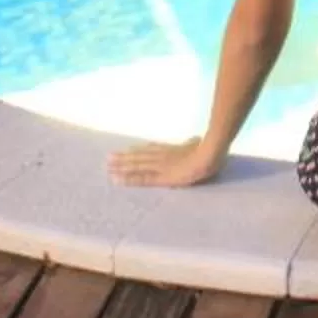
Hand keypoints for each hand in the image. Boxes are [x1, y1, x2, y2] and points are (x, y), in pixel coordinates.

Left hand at [109, 137, 224, 188]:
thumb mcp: (198, 143)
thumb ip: (193, 142)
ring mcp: (159, 166)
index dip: (137, 150)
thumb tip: (195, 138)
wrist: (208, 155)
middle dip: (123, 158)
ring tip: (108, 166)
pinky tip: (117, 180)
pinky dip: (128, 179)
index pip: (150, 150)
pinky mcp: (161, 178)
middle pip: (139, 156)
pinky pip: (141, 178)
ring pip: (135, 165)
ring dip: (121, 166)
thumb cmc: (207, 149)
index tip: (125, 150)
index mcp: (170, 150)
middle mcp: (161, 156)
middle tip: (108, 158)